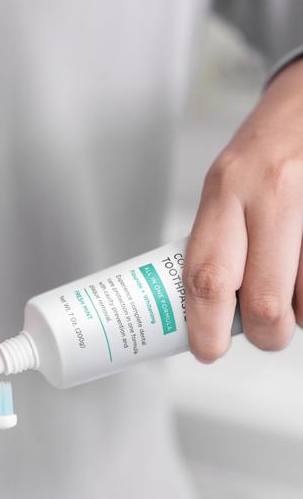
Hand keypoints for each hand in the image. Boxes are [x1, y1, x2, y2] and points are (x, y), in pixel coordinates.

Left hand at [185, 58, 302, 361]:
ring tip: (291, 291)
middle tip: (264, 334)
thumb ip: (219, 241)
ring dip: (300, 311)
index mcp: (226, 190)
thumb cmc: (267, 148)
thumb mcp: (226, 186)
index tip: (207, 350)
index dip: (206, 327)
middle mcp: (272, 191)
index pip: (207, 277)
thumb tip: (209, 308)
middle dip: (266, 334)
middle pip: (266, 301)